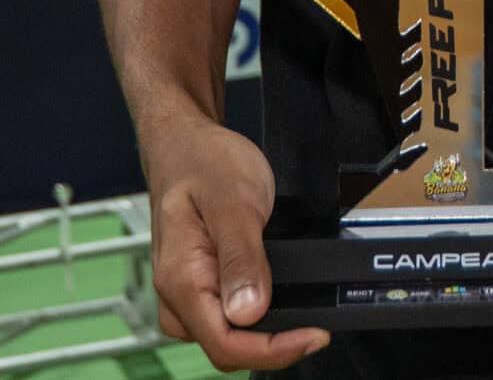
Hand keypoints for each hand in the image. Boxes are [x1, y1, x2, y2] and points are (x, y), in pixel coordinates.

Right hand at [147, 116, 326, 370]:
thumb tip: (249, 313)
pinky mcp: (196, 286)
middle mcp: (175, 295)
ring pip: (226, 339)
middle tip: (316, 327)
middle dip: (273, 346)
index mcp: (180, 279)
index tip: (314, 336)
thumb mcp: (233, 202)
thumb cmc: (203, 162)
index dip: (274, 350)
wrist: (184, 142)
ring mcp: (183, 294)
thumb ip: (242, 258)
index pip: (226, 343)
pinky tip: (277, 306)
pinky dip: (254, 321)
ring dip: (265, 337)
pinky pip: (224, 319)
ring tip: (303, 318)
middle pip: (226, 349)